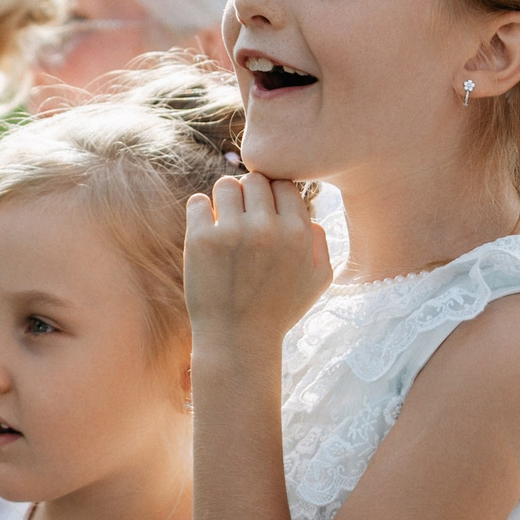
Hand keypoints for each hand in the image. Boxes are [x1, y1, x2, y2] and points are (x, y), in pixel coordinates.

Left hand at [183, 174, 330, 352]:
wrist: (238, 341)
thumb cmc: (278, 310)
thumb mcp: (318, 281)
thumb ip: (321, 243)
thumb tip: (309, 216)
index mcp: (299, 232)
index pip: (283, 184)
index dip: (272, 195)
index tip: (263, 213)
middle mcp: (268, 228)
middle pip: (255, 179)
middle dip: (248, 194)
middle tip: (242, 217)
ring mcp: (233, 232)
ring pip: (226, 184)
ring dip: (224, 199)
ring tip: (223, 220)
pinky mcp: (201, 240)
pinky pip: (198, 202)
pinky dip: (201, 211)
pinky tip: (206, 228)